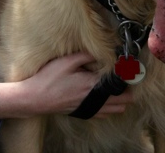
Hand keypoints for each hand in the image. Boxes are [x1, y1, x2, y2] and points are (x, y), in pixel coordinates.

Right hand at [0, 52, 133, 119]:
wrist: (35, 98)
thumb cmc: (48, 78)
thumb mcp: (66, 61)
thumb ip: (84, 56)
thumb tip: (100, 51)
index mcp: (91, 85)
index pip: (119, 84)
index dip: (127, 77)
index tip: (130, 69)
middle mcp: (93, 99)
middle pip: (123, 100)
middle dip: (128, 89)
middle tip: (125, 78)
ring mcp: (89, 108)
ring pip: (116, 109)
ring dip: (121, 99)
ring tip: (118, 87)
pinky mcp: (83, 112)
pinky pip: (104, 114)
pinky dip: (110, 107)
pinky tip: (106, 98)